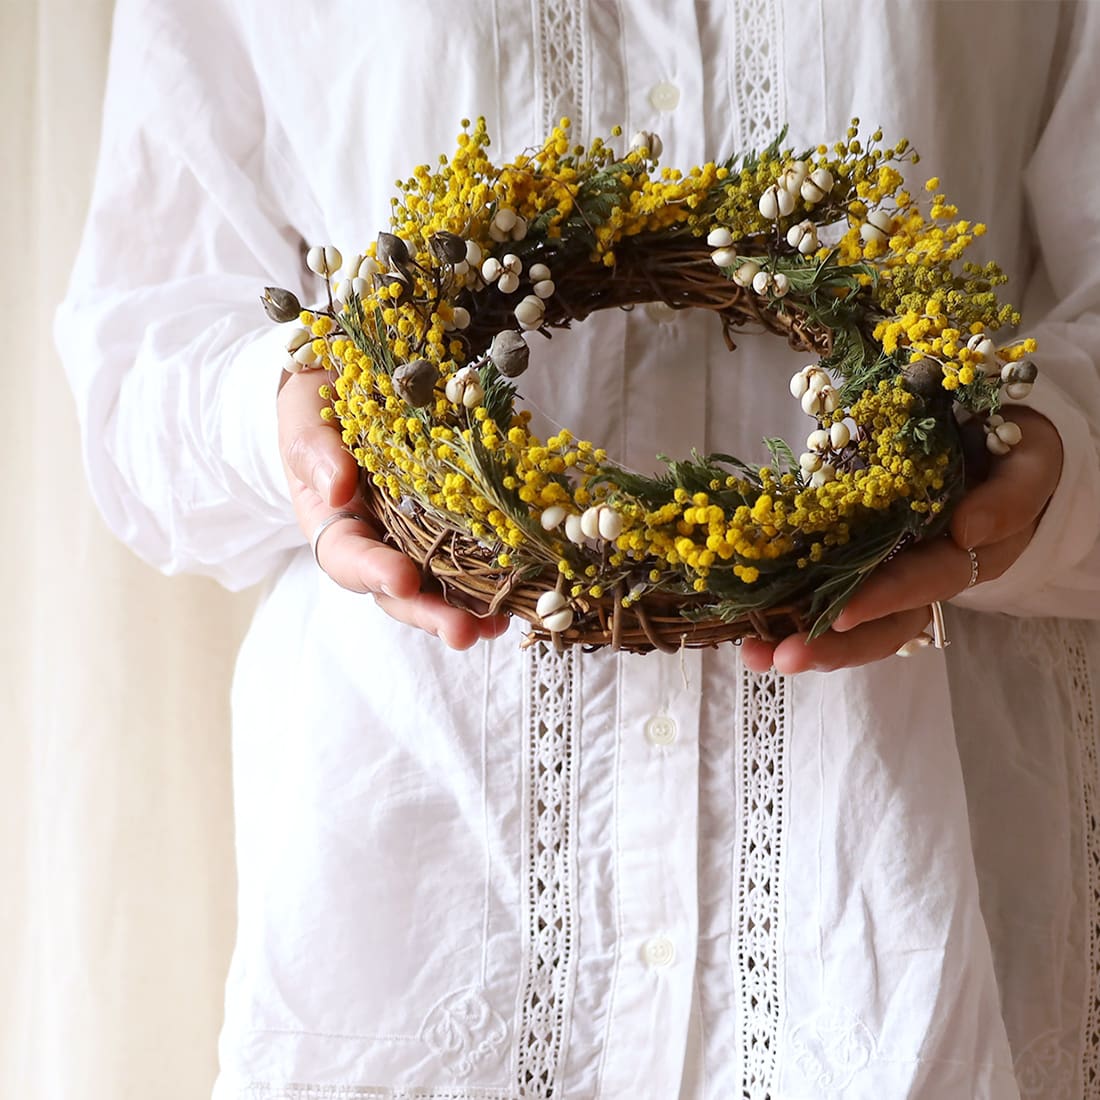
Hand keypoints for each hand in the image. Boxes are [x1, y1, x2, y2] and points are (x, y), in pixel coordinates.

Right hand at [277, 369, 509, 648]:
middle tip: (462, 632)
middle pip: (400, 591)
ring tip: (497, 625)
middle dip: (431, 613)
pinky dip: (498, 575)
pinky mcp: (454, 521)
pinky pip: (475, 552)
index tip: (403, 581)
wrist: (351, 384)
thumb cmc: (319, 407)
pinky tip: (523, 590)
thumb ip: (313, 452)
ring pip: (441, 584)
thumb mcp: (305, 420)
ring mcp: (418, 536)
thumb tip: (336, 489)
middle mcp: (378, 541)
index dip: (375, 573)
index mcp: (335, 524)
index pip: (348, 559)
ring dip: (470, 609)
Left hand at [740, 406, 1062, 673]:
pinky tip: (748, 627)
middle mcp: (924, 576)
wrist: (999, 443)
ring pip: (851, 623)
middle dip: (832, 646)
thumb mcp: (1027, 468)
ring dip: (801, 641)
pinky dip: (788, 612)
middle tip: (781, 658)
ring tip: (755, 655)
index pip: (923, 584)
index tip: (838, 614)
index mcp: (966, 557)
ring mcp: (891, 572)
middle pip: (882, 626)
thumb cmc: (1013, 455)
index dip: (882, 599)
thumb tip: (968, 532)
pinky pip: (827, 594)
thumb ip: (1010, 499)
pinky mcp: (861, 559)